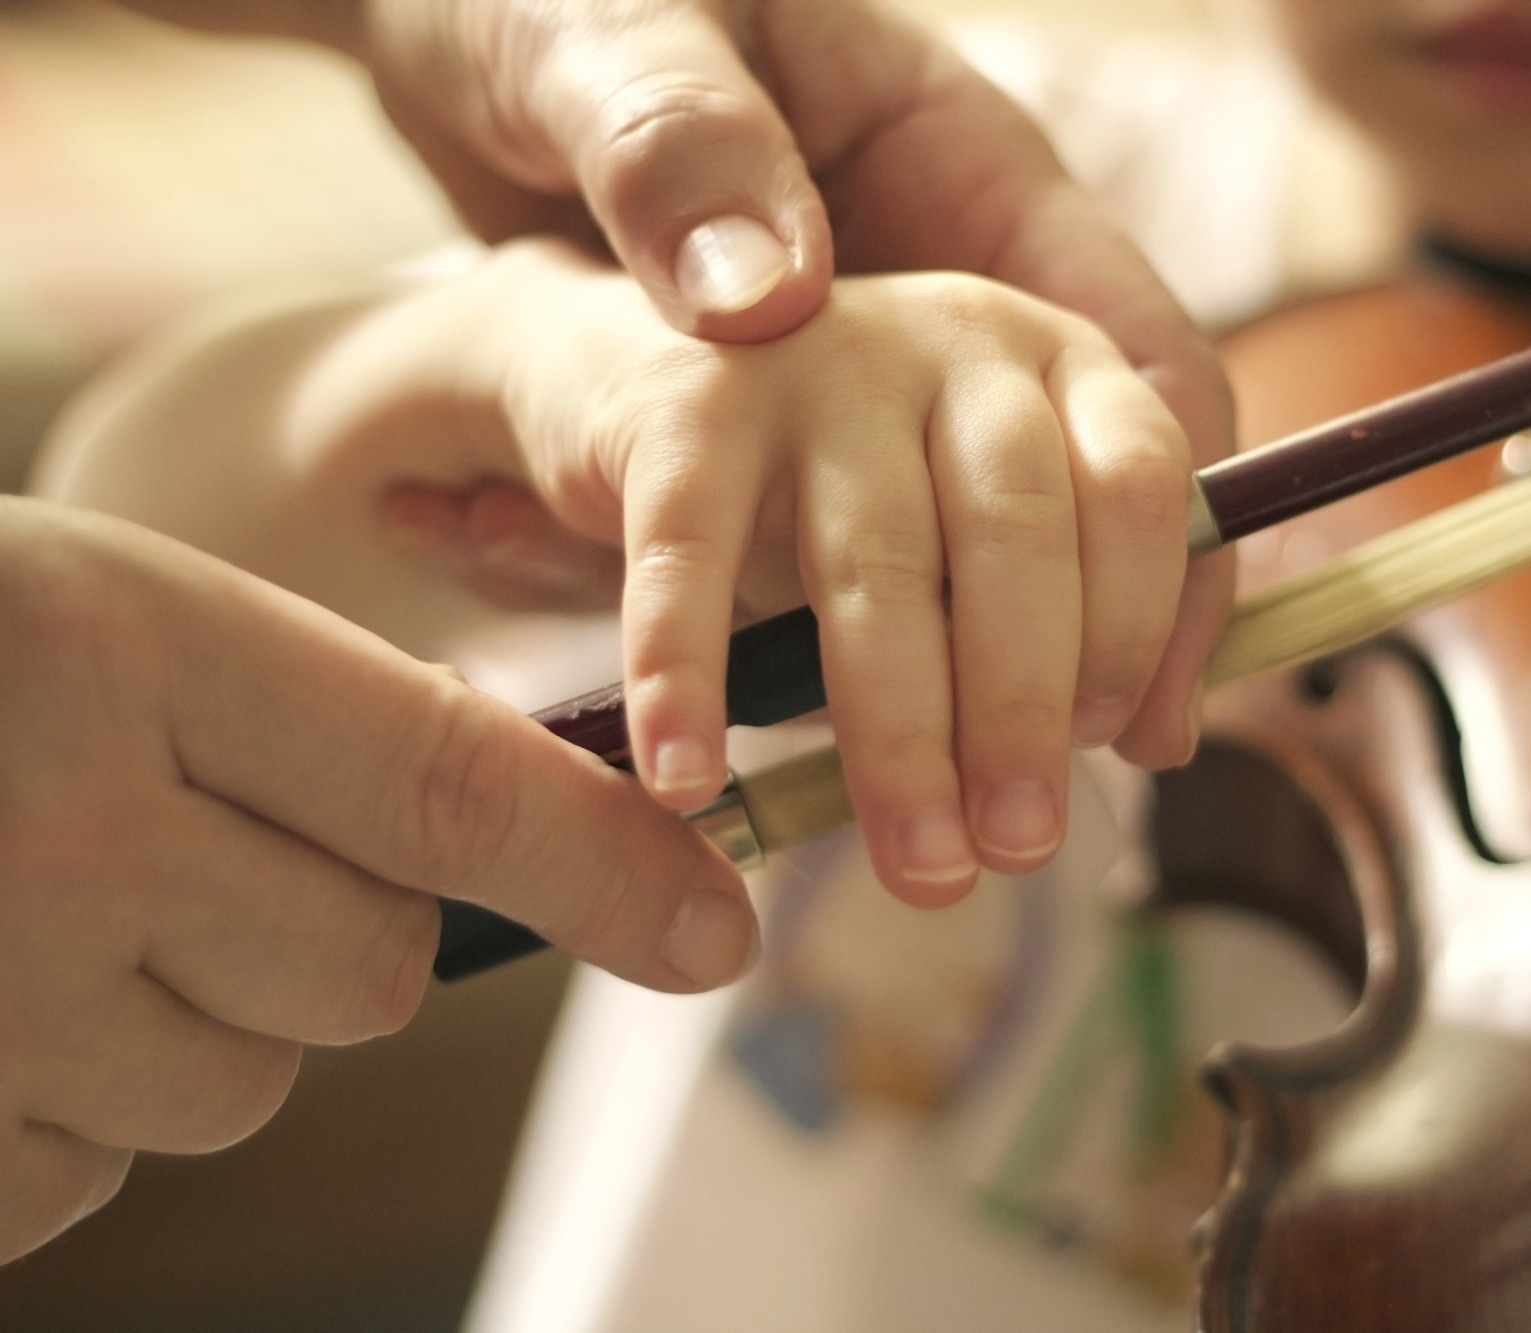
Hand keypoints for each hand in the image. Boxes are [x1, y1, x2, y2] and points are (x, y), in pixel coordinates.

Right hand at [0, 498, 756, 1262]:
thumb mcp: (86, 617)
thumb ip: (294, 730)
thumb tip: (543, 862)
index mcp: (114, 647)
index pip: (447, 785)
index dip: (606, 864)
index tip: (718, 933)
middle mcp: (56, 837)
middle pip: (365, 976)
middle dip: (324, 933)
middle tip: (179, 847)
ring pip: (237, 1086)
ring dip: (185, 1022)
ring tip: (31, 906)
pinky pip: (90, 1173)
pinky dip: (61, 1108)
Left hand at [124, 0, 1235, 785]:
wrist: (449, 22)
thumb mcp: (606, 34)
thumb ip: (681, 141)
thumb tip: (775, 302)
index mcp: (963, 174)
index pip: (1142, 367)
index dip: (1172, 543)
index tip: (1141, 691)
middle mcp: (950, 290)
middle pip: (1070, 501)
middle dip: (1048, 673)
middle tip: (1004, 823)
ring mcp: (871, 369)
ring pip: (989, 557)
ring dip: (983, 707)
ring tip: (952, 840)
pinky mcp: (773, 431)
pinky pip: (840, 565)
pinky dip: (855, 676)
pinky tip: (852, 773)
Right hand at [412, 240, 1199, 903]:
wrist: (657, 390)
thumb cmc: (858, 499)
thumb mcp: (983, 546)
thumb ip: (1092, 618)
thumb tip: (1160, 743)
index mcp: (1056, 367)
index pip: (1136, 481)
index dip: (1140, 619)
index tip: (1110, 743)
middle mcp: (952, 341)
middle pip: (1017, 530)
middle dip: (1024, 708)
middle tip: (1021, 846)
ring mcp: (817, 360)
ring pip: (878, 562)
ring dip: (903, 732)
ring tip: (919, 862)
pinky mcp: (684, 402)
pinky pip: (689, 551)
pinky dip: (687, 673)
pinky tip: (691, 778)